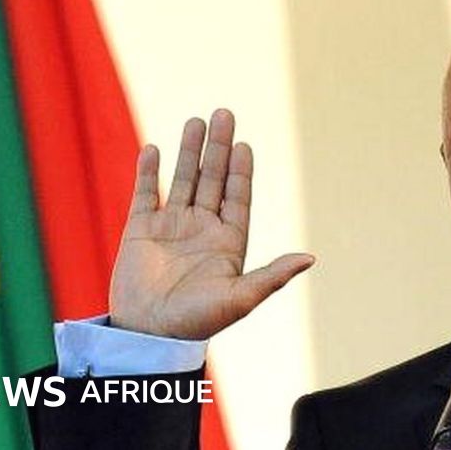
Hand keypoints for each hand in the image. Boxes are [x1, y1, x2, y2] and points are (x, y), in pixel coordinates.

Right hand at [108, 109, 314, 339]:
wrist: (148, 336)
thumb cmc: (197, 322)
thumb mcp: (240, 298)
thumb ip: (273, 275)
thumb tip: (310, 257)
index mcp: (227, 243)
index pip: (237, 197)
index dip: (241, 171)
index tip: (244, 145)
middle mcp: (201, 230)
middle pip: (212, 180)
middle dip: (218, 148)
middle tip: (224, 113)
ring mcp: (170, 227)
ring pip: (182, 180)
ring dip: (189, 152)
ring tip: (196, 121)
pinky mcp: (140, 230)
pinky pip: (146, 193)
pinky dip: (148, 171)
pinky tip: (153, 148)